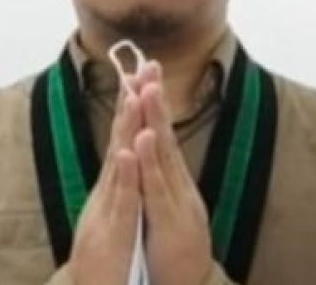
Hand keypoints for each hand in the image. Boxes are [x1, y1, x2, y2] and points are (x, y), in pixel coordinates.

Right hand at [66, 83, 142, 284]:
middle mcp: (110, 191)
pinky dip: (125, 176)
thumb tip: (123, 154)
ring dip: (126, 128)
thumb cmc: (109, 255)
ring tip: (134, 95)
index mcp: (117, 185)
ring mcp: (110, 209)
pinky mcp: (114, 232)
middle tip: (140, 67)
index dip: (135, 104)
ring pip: (120, 163)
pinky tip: (128, 151)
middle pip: (121, 140)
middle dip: (131, 103)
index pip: (127, 138)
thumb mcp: (118, 212)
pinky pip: (122, 201)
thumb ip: (121, 184)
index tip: (144, 71)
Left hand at [133, 61, 214, 284]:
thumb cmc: (171, 250)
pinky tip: (140, 142)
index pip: (158, 135)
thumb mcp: (163, 210)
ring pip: (161, 156)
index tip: (144, 69)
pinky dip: (148, 165)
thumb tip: (152, 154)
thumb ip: (158, 182)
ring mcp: (174, 201)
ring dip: (154, 121)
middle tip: (150, 64)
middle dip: (156, 99)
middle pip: (164, 136)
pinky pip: (155, 189)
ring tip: (146, 90)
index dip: (152, 103)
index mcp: (170, 181)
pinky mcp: (168, 221)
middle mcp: (176, 186)